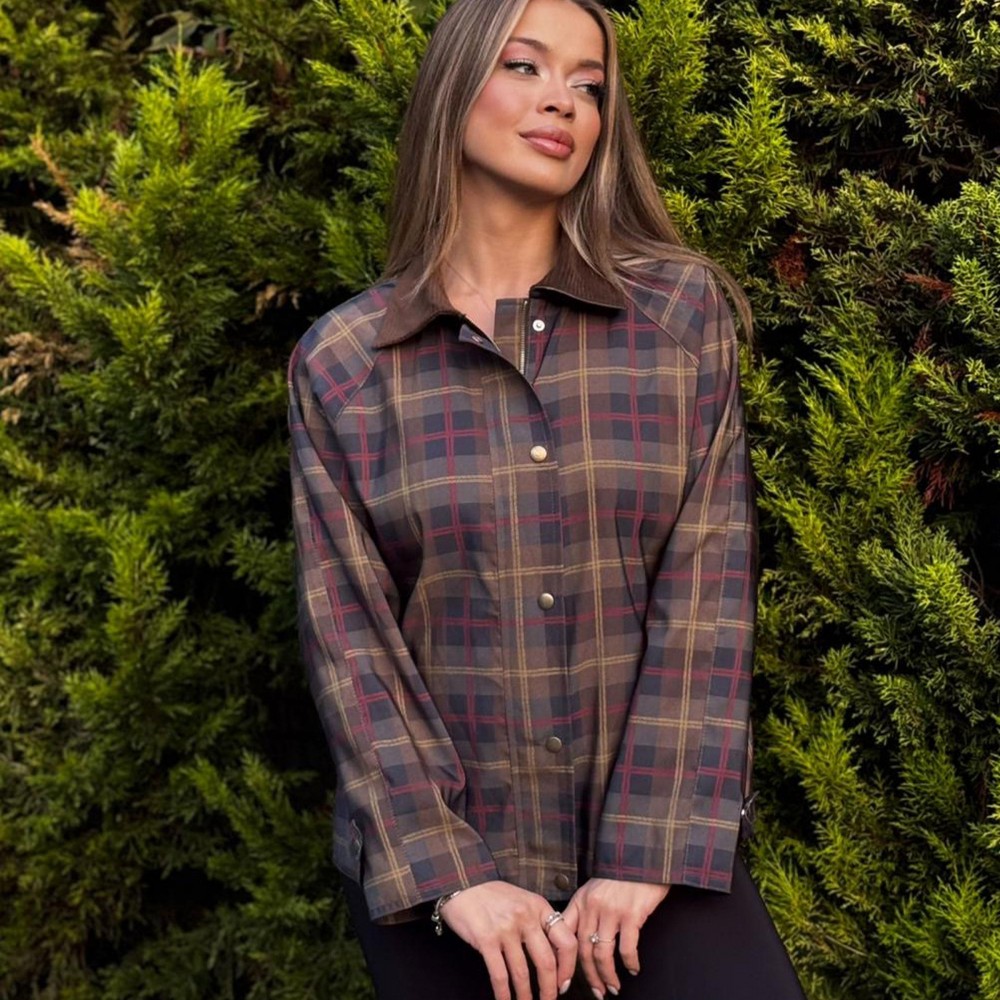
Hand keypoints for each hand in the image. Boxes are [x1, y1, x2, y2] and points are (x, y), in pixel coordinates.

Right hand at [439, 881, 578, 999]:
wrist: (463, 882)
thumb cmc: (493, 894)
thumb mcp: (523, 900)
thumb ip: (538, 922)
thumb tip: (553, 955)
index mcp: (539, 906)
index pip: (566, 941)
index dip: (568, 968)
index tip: (564, 984)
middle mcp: (526, 917)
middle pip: (547, 962)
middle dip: (549, 990)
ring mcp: (506, 928)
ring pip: (522, 973)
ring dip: (526, 996)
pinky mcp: (486, 939)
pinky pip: (499, 975)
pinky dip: (503, 994)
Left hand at [562, 878, 669, 997]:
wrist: (641, 858)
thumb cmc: (619, 876)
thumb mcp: (593, 889)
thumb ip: (583, 911)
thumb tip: (577, 941)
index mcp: (580, 901)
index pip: (565, 936)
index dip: (563, 963)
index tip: (563, 982)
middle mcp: (592, 907)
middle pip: (583, 950)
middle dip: (589, 977)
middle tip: (597, 992)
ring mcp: (611, 911)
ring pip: (602, 954)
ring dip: (607, 976)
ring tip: (613, 988)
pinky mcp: (631, 914)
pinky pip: (626, 948)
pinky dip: (630, 963)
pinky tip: (633, 969)